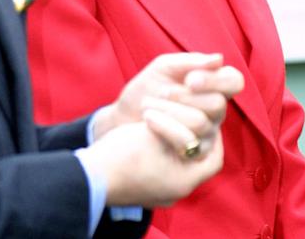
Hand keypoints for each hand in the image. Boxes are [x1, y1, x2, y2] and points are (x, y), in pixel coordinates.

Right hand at [82, 119, 223, 208]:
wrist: (90, 177)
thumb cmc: (123, 155)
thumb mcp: (154, 133)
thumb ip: (179, 126)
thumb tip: (198, 117)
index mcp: (184, 181)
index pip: (214, 159)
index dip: (214, 135)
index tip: (204, 114)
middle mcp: (175, 191)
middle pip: (196, 161)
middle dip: (191, 134)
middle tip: (183, 113)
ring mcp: (159, 191)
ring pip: (178, 163)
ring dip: (173, 140)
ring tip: (161, 121)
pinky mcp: (144, 187)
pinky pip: (162, 167)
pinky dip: (161, 149)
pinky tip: (151, 132)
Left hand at [92, 52, 243, 142]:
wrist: (124, 117)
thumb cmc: (146, 88)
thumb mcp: (163, 67)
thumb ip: (189, 62)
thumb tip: (219, 59)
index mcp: (212, 87)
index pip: (234, 81)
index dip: (215, 80)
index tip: (189, 79)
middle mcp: (215, 112)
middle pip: (218, 104)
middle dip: (185, 97)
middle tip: (163, 92)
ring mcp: (207, 135)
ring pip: (201, 124)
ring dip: (170, 111)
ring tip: (148, 104)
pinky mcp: (193, 155)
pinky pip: (189, 144)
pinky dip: (165, 129)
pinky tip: (148, 120)